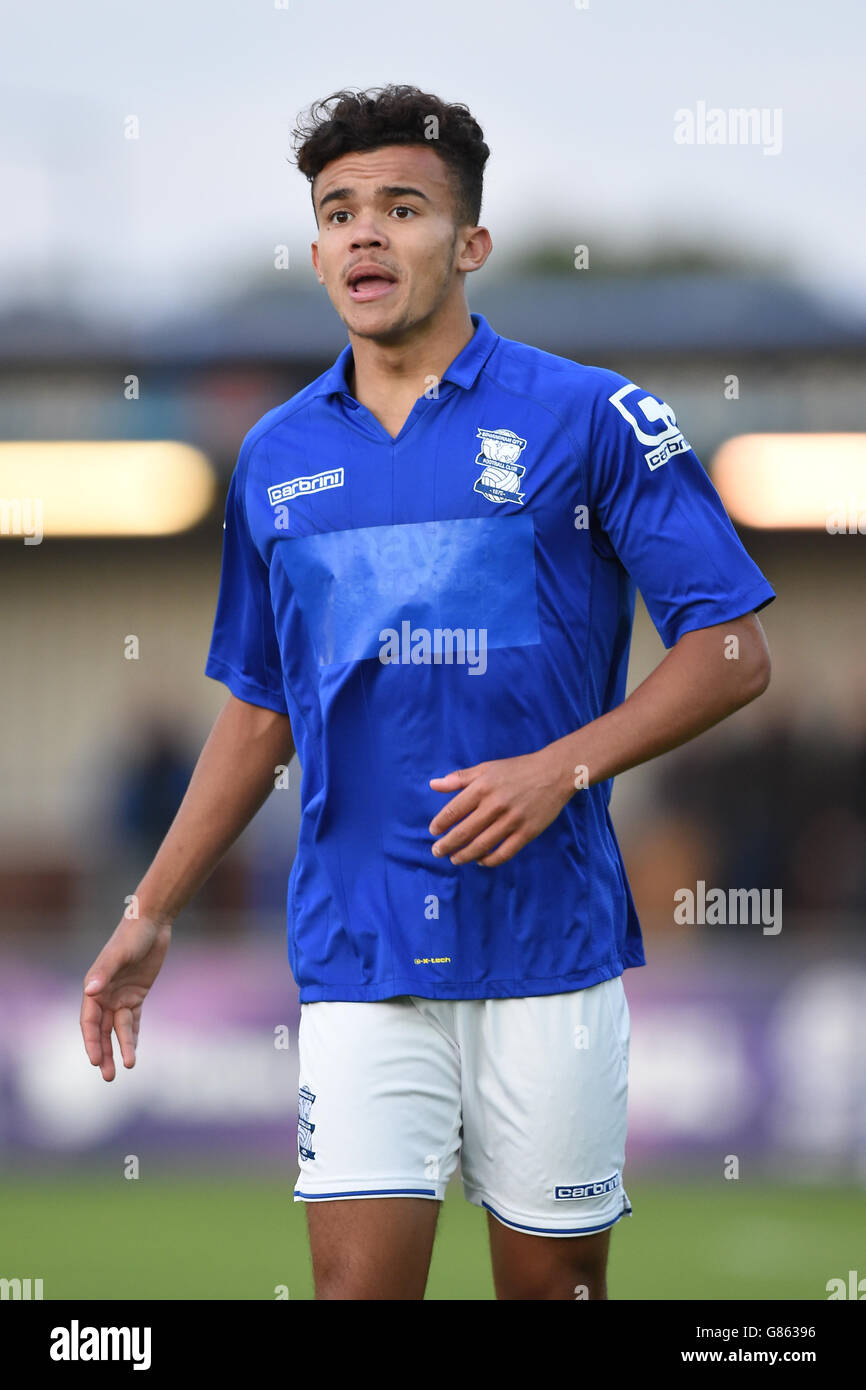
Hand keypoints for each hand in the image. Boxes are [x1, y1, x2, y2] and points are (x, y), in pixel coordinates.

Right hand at [80, 916, 171, 1081]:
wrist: (152, 922)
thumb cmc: (132, 936)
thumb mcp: (119, 954)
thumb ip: (104, 972)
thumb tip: (89, 990)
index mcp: (94, 987)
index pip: (90, 1022)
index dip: (92, 1042)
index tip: (95, 1061)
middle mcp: (105, 995)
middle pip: (103, 1031)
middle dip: (104, 1053)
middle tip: (108, 1076)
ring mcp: (121, 996)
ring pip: (119, 1029)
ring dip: (122, 1047)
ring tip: (128, 1066)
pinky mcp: (137, 995)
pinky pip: (133, 1020)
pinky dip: (133, 1035)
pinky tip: (134, 1051)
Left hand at [428, 747, 574, 866]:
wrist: (554, 773)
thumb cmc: (517, 769)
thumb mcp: (486, 768)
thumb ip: (459, 778)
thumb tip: (433, 785)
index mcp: (483, 787)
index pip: (454, 810)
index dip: (440, 824)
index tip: (433, 832)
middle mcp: (495, 805)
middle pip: (465, 832)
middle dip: (447, 845)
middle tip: (437, 852)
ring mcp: (513, 820)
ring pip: (482, 846)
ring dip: (465, 856)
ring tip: (455, 859)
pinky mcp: (527, 832)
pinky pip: (504, 853)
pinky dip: (490, 860)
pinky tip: (481, 860)